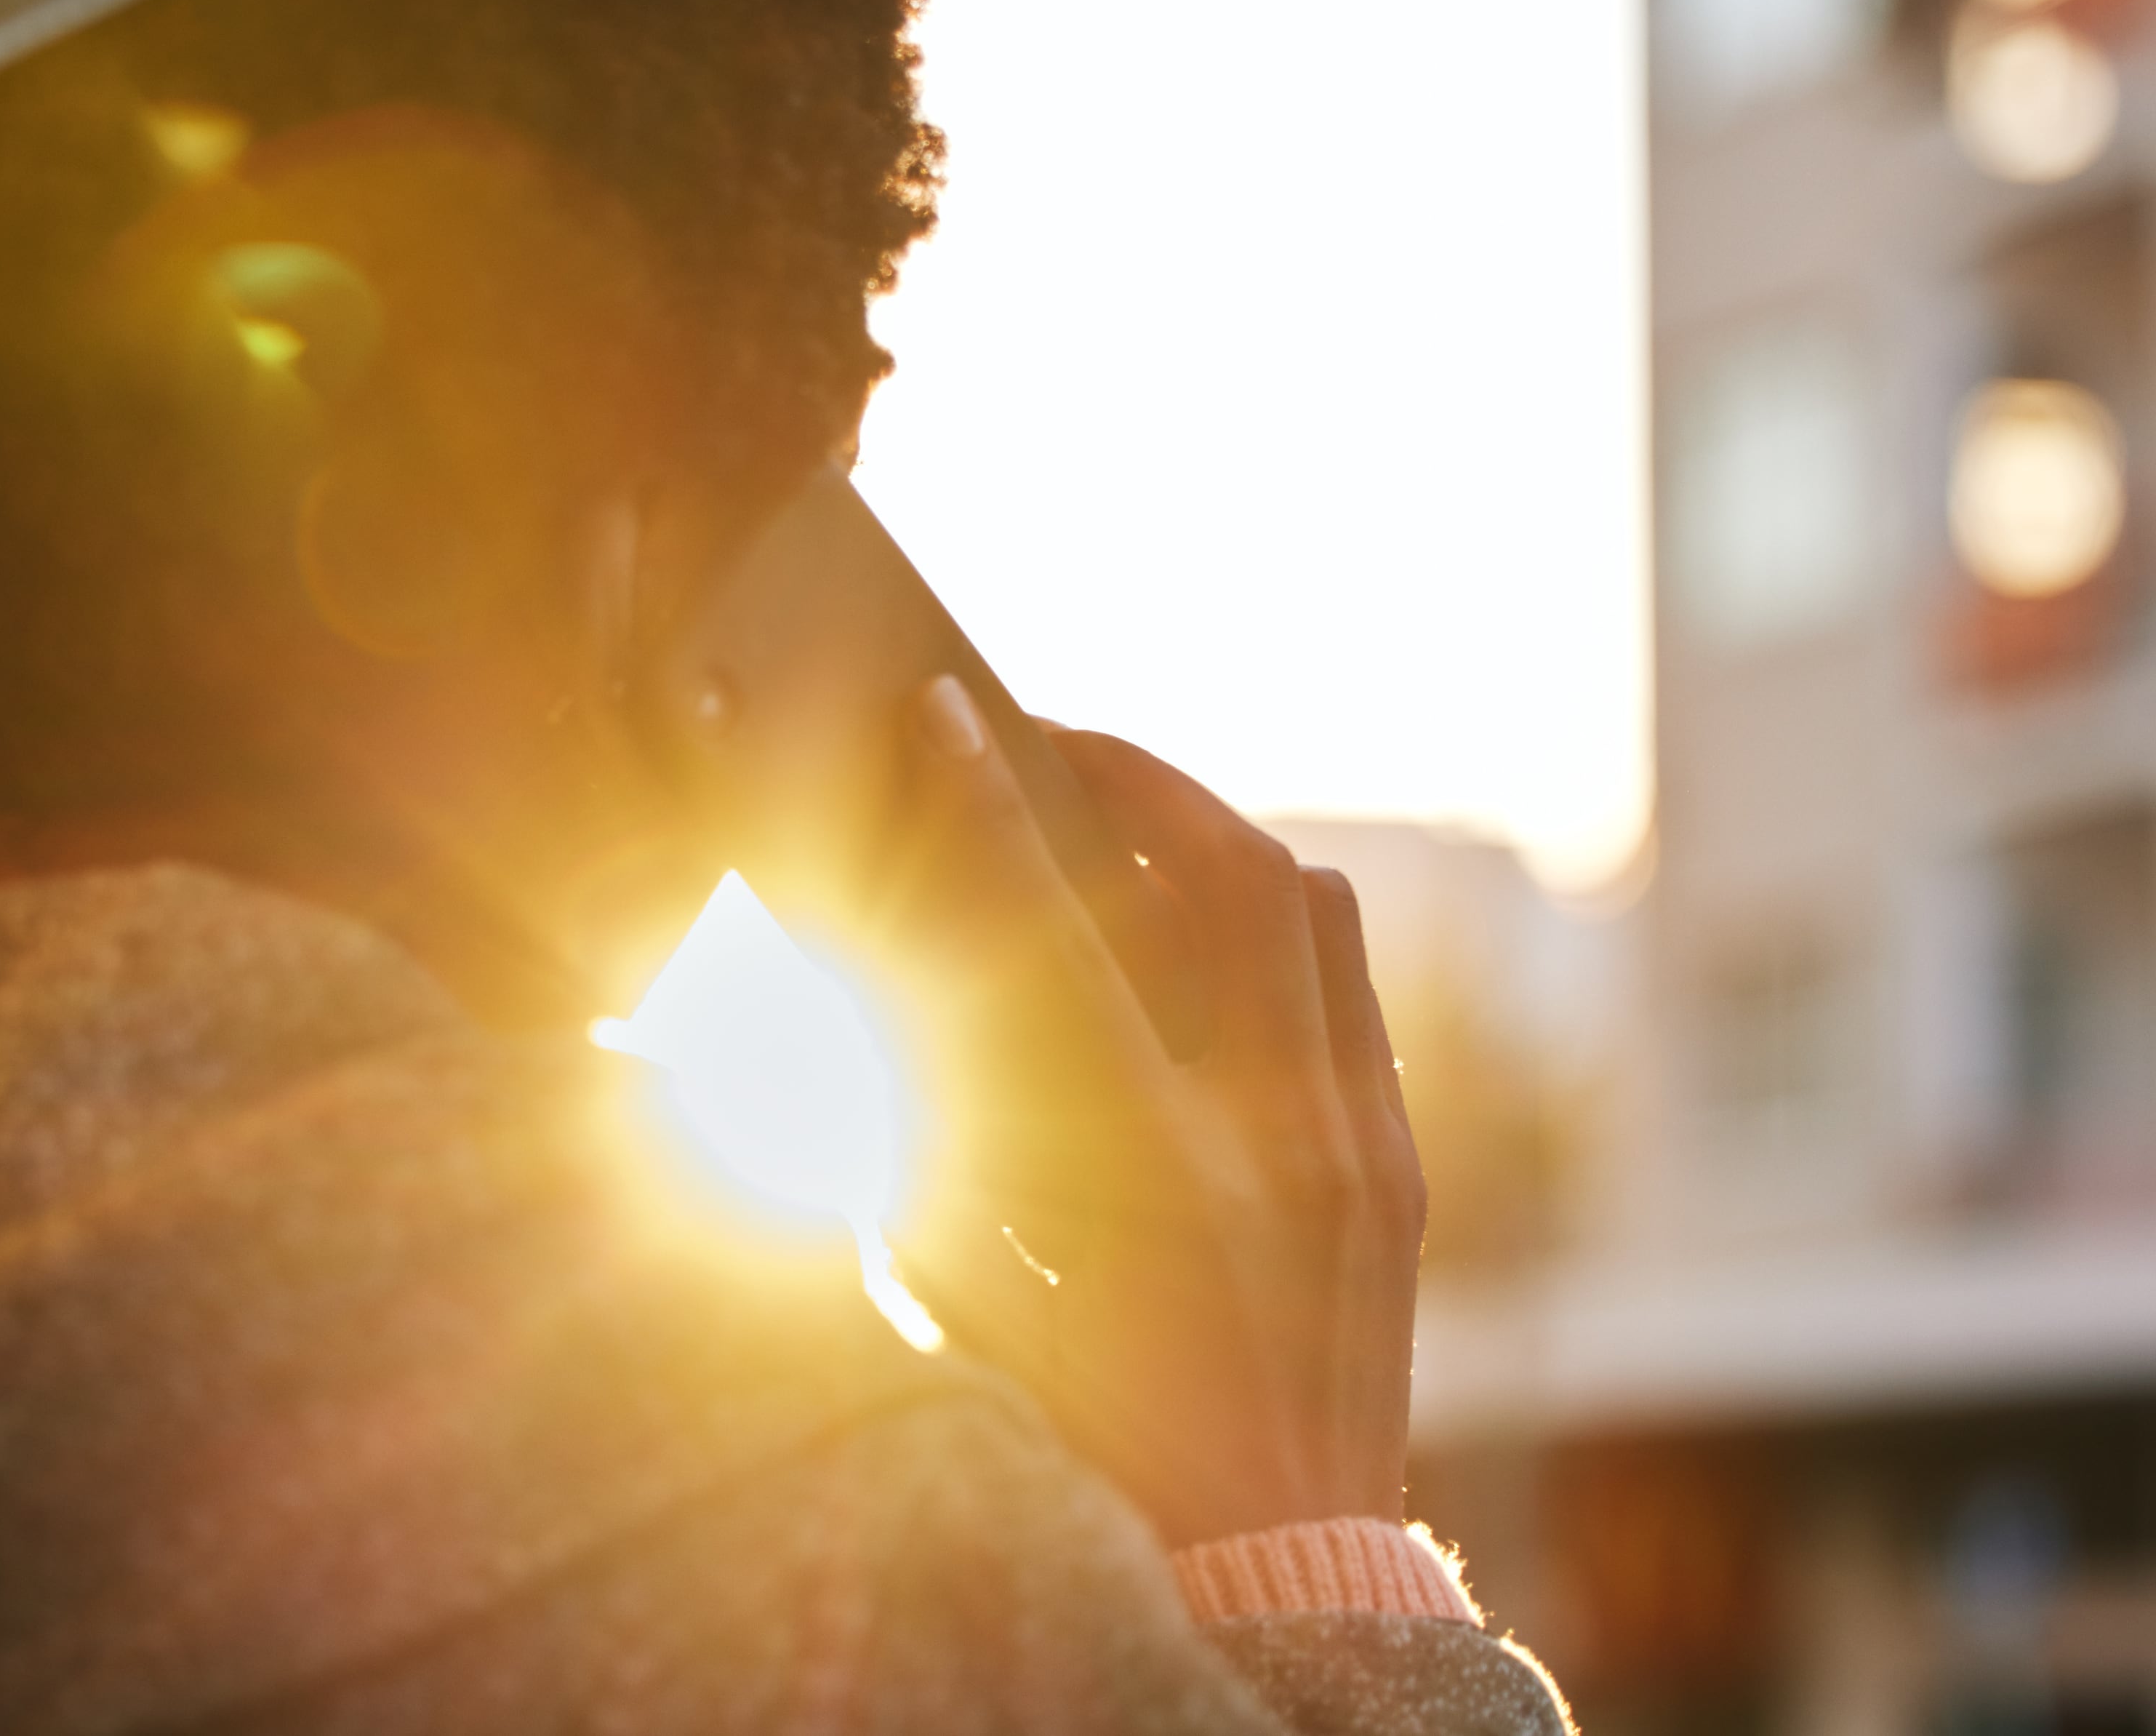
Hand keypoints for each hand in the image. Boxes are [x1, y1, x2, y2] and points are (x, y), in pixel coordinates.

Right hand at [876, 678, 1422, 1546]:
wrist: (1272, 1558)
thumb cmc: (1082, 1433)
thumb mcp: (959, 1278)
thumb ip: (913, 1126)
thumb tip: (876, 977)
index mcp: (1147, 1176)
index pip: (1056, 934)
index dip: (990, 808)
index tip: (948, 718)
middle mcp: (1275, 1142)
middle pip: (1224, 868)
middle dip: (1133, 774)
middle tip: (1053, 743)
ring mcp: (1360, 1150)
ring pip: (1310, 905)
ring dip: (1213, 837)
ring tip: (1133, 824)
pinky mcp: (1400, 1168)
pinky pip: (1349, 987)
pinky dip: (1271, 931)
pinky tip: (1202, 941)